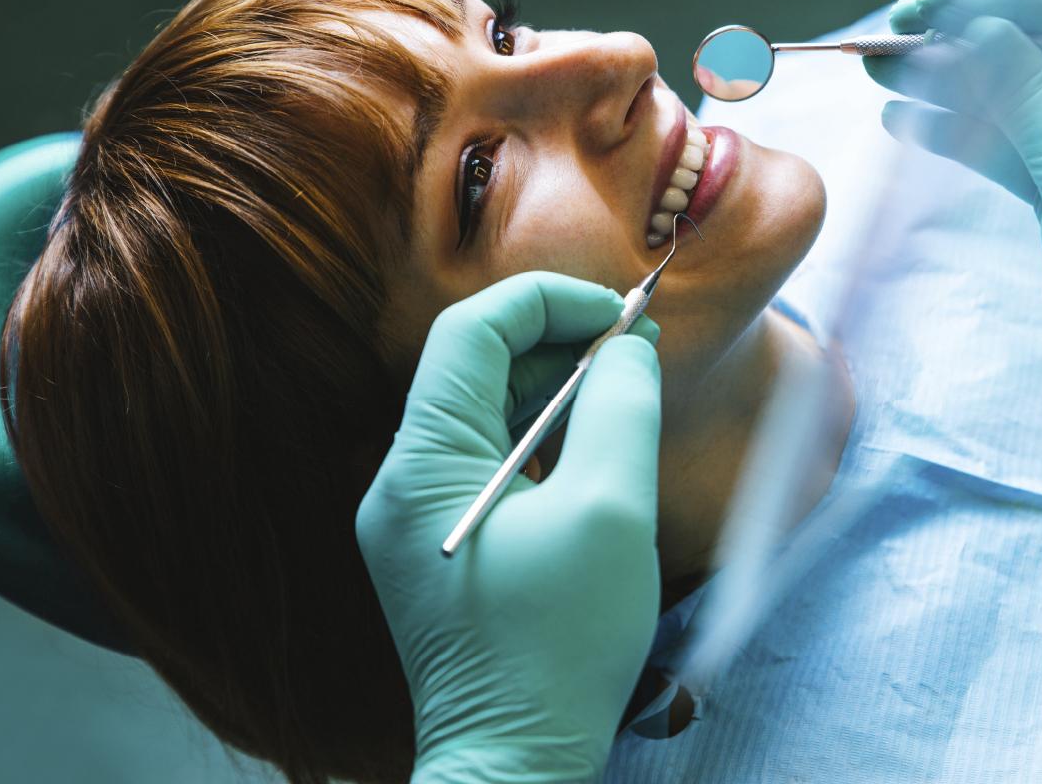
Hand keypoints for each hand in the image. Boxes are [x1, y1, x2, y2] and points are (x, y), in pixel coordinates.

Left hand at [356, 271, 662, 782]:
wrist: (516, 765)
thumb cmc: (562, 646)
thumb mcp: (609, 511)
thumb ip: (619, 409)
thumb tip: (625, 348)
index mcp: (422, 463)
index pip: (470, 331)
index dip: (548, 303)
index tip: (620, 316)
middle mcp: (403, 480)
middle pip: (477, 367)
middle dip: (560, 342)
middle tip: (638, 346)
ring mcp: (419, 515)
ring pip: (489, 413)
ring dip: (558, 388)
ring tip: (630, 383)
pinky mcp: (445, 543)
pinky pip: (494, 461)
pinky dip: (547, 437)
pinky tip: (599, 440)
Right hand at [863, 0, 1041, 395]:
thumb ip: (1025, 95)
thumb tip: (974, 29)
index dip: (1000, 5)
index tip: (933, 11)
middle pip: (1035, 51)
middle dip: (958, 45)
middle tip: (890, 36)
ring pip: (1008, 100)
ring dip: (942, 88)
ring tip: (878, 72)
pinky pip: (1002, 148)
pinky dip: (953, 136)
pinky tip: (905, 121)